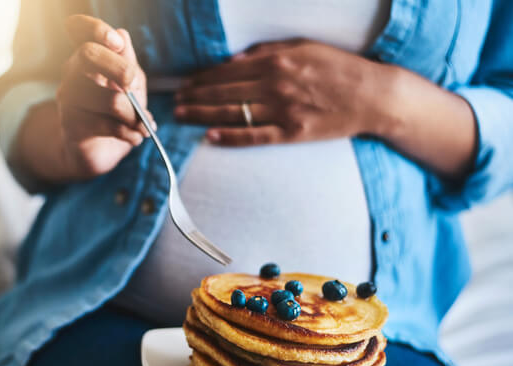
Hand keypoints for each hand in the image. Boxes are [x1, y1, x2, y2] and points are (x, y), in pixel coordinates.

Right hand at [54, 15, 151, 177]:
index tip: (117, 43)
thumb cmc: (116, 112)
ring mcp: (68, 97)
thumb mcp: (130, 84)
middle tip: (134, 86)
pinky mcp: (70, 124)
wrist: (99, 150)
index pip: (80, 29)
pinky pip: (107, 125)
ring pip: (109, 99)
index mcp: (88, 56)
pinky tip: (136, 138)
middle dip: (121, 69)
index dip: (96, 29)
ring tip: (143, 126)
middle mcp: (72, 71)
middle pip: (89, 54)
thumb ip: (128, 62)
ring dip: (134, 116)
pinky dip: (130, 134)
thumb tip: (122, 36)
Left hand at [174, 39, 394, 145]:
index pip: (228, 70)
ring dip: (203, 113)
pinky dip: (231, 136)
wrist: (373, 95)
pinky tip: (210, 136)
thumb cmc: (339, 68)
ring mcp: (283, 109)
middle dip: (196, 95)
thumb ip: (268, 50)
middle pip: (224, 91)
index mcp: (277, 60)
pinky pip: (254, 135)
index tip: (186, 83)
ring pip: (233, 112)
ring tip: (182, 115)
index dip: (203, 78)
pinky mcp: (292, 132)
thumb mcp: (305, 46)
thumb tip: (235, 58)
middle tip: (175, 101)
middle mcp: (275, 84)